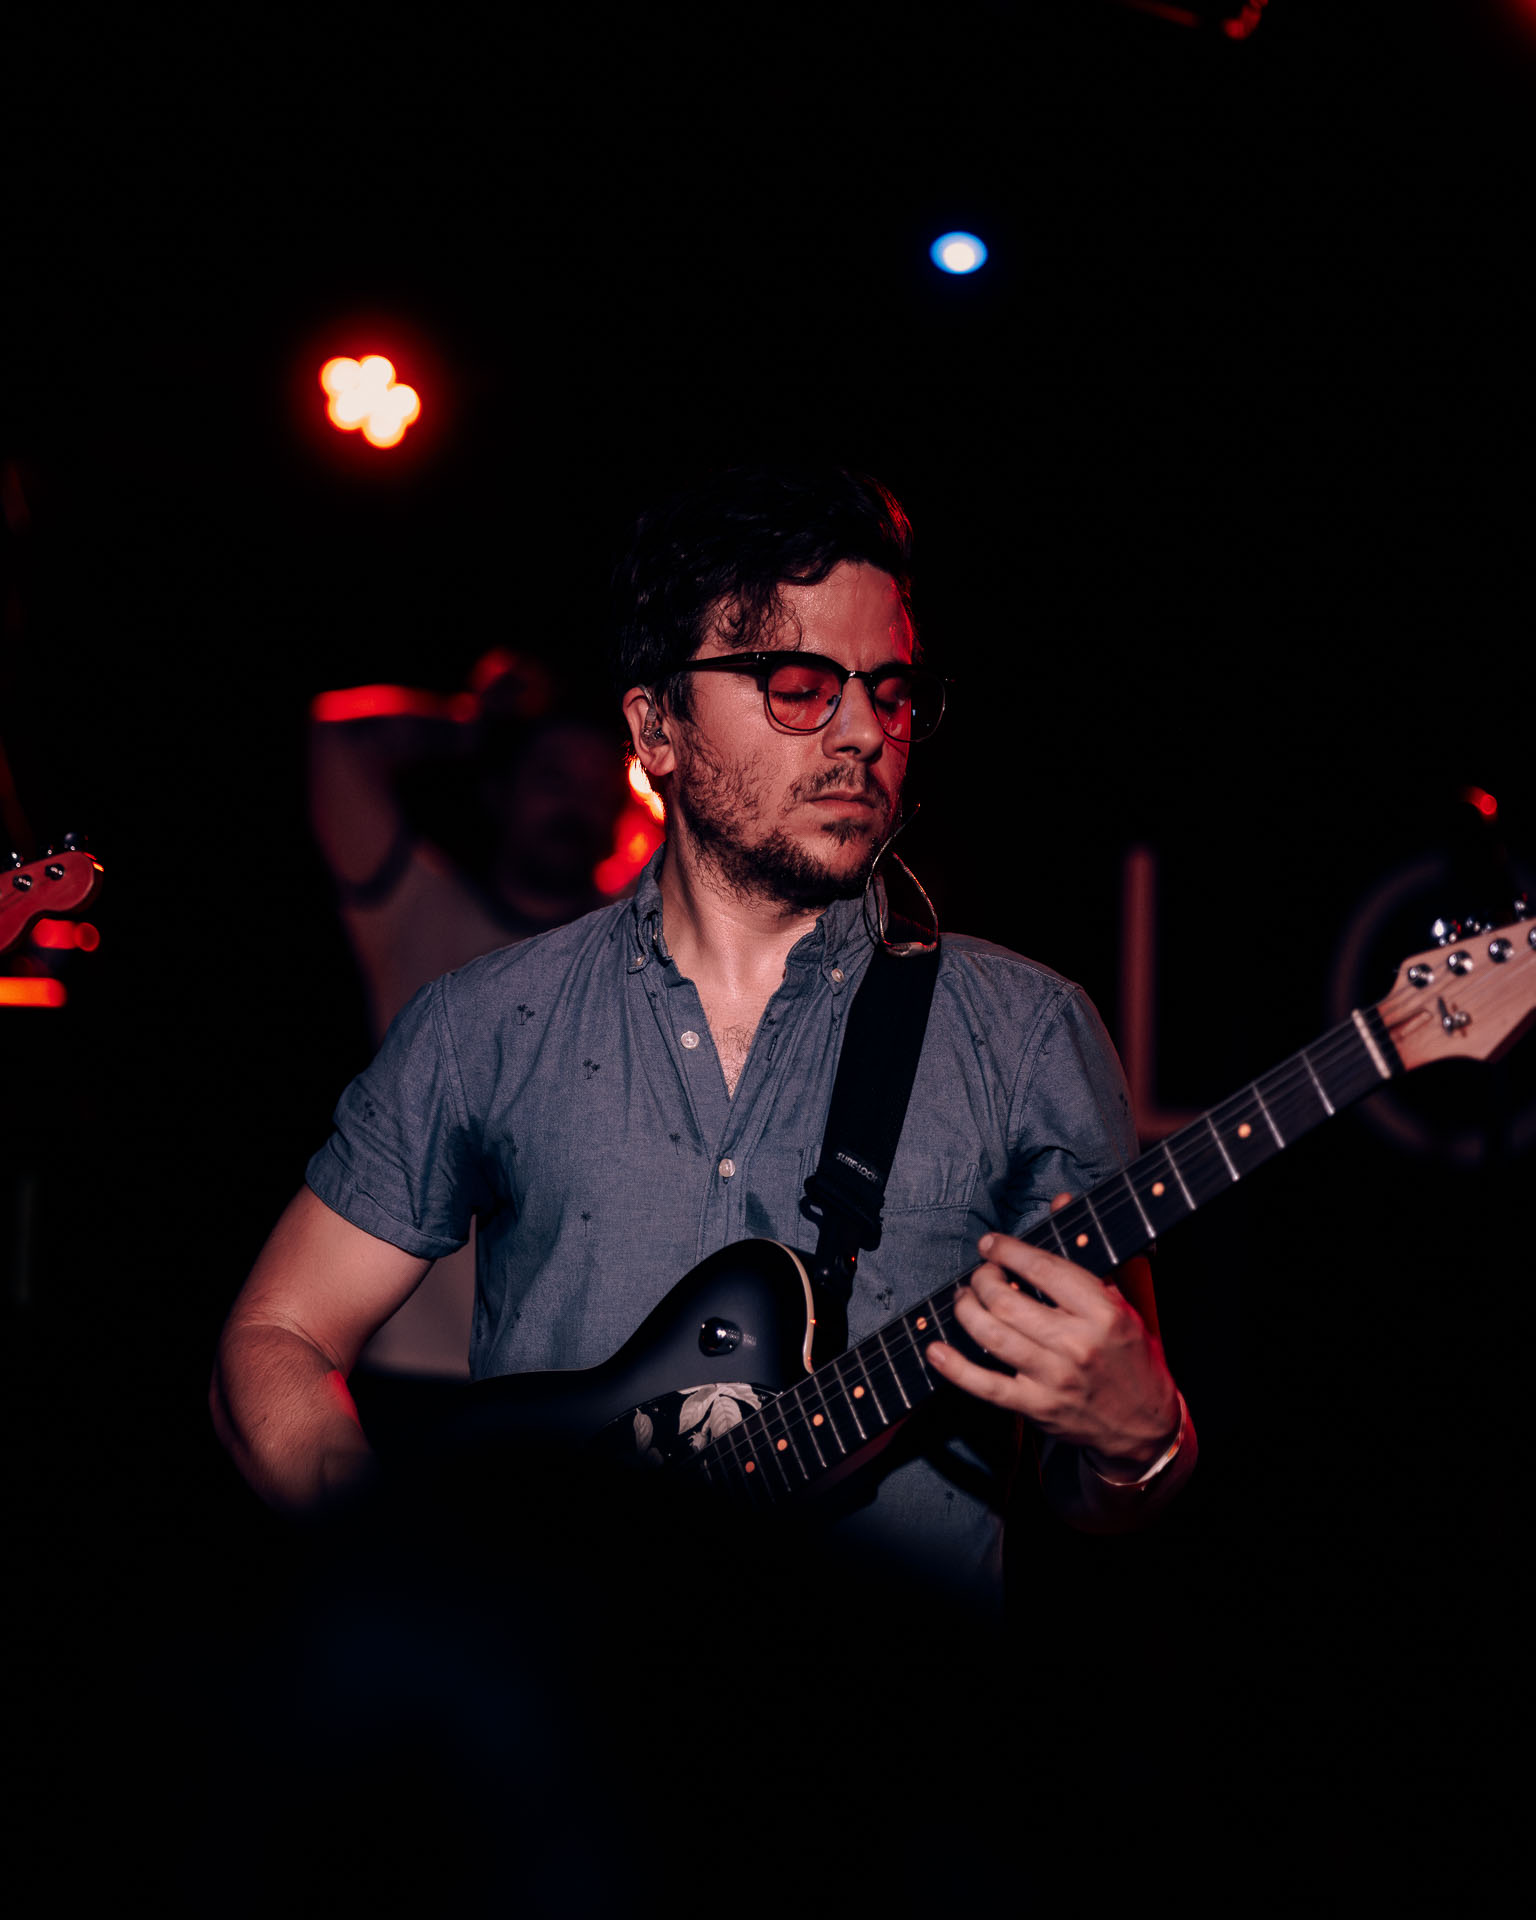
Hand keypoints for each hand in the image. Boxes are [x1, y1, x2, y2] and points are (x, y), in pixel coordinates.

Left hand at [927, 1209, 1180, 1476]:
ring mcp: (1055, 1378)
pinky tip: (937, 1350)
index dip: (1009, 1251)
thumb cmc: (1130, 1355)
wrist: (1144, 1424)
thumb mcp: (1120, 1301)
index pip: (1045, 1269)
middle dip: (983, 1280)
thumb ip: (1084, 1253)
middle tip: (979, 1276)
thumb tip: (1060, 1199)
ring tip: (964, 1300)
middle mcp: (1078, 1344)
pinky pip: (986, 1385)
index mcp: (1102, 1312)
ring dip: (967, 1311)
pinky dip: (955, 1367)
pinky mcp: (1037, 1407)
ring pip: (992, 1336)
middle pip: (1008, 1301)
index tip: (990, 1244)